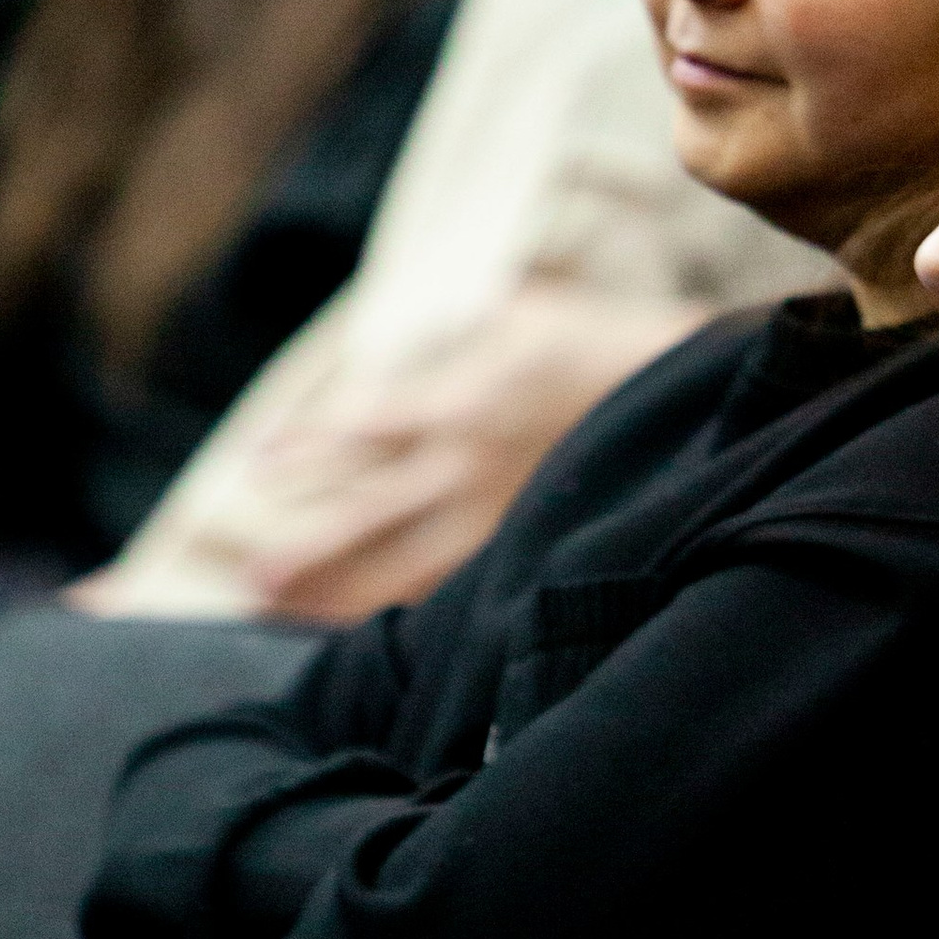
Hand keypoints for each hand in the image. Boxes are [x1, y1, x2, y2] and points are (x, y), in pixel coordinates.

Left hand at [240, 289, 704, 625]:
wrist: (689, 397)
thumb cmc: (606, 343)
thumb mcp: (529, 312)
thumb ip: (465, 331)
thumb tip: (421, 332)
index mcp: (462, 402)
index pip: (364, 428)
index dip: (307, 447)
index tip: (255, 463)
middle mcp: (469, 465)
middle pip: (368, 511)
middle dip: (308, 547)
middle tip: (249, 578)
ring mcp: (497, 512)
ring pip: (401, 561)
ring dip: (336, 587)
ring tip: (274, 607)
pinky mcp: (525, 540)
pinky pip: (451, 582)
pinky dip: (403, 605)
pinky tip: (363, 626)